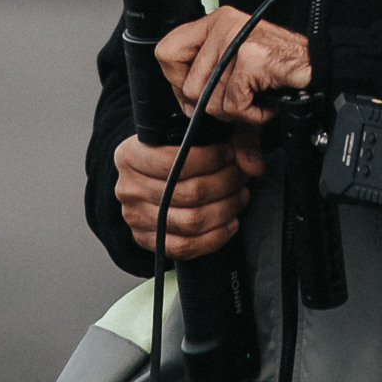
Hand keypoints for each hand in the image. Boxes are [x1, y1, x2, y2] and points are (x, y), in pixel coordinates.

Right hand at [113, 130, 263, 257]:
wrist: (148, 180)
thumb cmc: (172, 154)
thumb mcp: (193, 135)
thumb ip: (229, 138)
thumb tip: (253, 164)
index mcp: (129, 156)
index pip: (174, 161)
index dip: (210, 159)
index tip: (230, 154)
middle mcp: (128, 188)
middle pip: (188, 193)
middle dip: (224, 184)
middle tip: (241, 177)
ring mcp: (135, 218)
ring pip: (190, 221)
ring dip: (225, 210)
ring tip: (239, 197)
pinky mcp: (146, 240)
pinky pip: (185, 247)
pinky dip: (215, 237)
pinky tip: (230, 223)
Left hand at [156, 6, 311, 125]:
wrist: (324, 69)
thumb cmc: (286, 72)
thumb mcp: (245, 87)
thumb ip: (228, 115)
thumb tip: (240, 161)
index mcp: (215, 24)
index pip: (166, 52)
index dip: (178, 82)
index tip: (201, 93)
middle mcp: (222, 25)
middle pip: (187, 84)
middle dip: (212, 105)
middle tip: (239, 98)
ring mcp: (235, 39)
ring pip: (208, 99)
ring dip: (236, 111)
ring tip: (257, 97)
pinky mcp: (249, 58)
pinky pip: (232, 104)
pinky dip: (252, 114)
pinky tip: (266, 100)